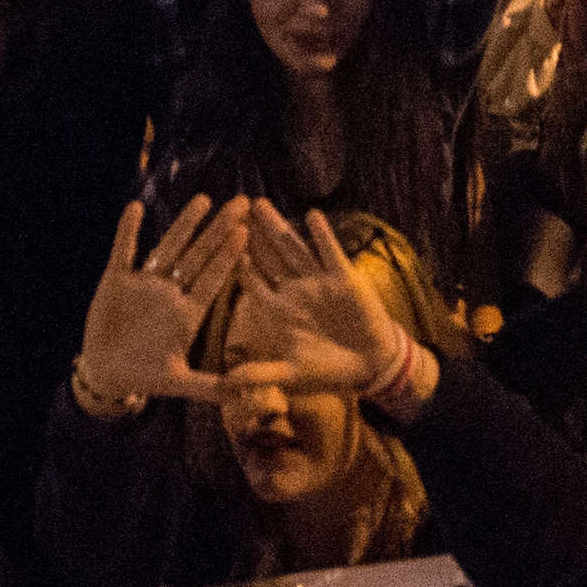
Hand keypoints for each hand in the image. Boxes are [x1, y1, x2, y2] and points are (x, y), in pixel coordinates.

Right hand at [75, 198, 245, 404]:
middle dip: (219, 230)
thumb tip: (245, 394)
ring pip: (168, 248)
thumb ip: (211, 387)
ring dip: (184, 224)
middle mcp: (171, 293)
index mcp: (188, 313)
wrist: (108, 373)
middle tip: (241, 203)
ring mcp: (145, 284)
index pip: (212, 279)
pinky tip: (135, 208)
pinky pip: (124, 252)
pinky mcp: (117, 281)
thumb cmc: (147, 376)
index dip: (228, 257)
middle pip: (198, 256)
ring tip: (203, 200)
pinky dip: (128, 232)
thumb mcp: (180, 383)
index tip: (247, 233)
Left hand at [223, 201, 415, 399]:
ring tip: (260, 203)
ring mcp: (318, 282)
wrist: (368, 364)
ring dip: (277, 227)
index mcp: (278, 310)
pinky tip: (312, 215)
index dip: (236, 263)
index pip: (251, 281)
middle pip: (268, 257)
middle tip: (232, 208)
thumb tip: (227, 383)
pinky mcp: (344, 278)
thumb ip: (260, 374)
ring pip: (293, 248)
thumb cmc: (327, 369)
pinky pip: (330, 253)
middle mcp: (294, 291)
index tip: (217, 244)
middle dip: (251, 234)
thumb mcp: (290, 374)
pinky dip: (322, 236)